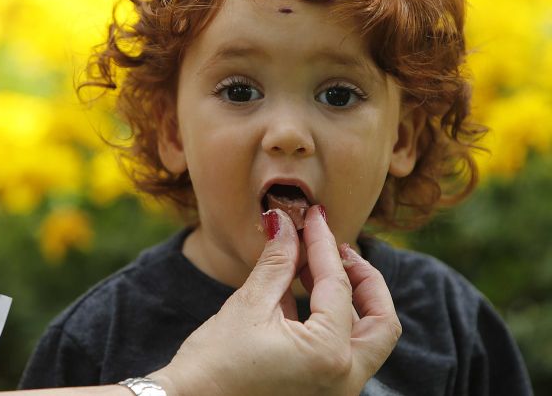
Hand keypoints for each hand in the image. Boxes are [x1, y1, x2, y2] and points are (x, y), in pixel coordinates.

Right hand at [150, 206, 400, 395]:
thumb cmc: (214, 363)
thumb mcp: (249, 305)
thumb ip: (277, 261)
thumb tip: (284, 222)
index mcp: (329, 355)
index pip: (338, 285)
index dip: (323, 243)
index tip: (313, 217)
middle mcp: (343, 379)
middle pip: (380, 321)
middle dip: (363, 279)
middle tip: (338, 249)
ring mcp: (335, 391)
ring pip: (366, 339)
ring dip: (348, 300)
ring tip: (313, 266)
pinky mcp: (319, 393)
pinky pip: (341, 352)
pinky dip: (331, 321)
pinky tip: (301, 292)